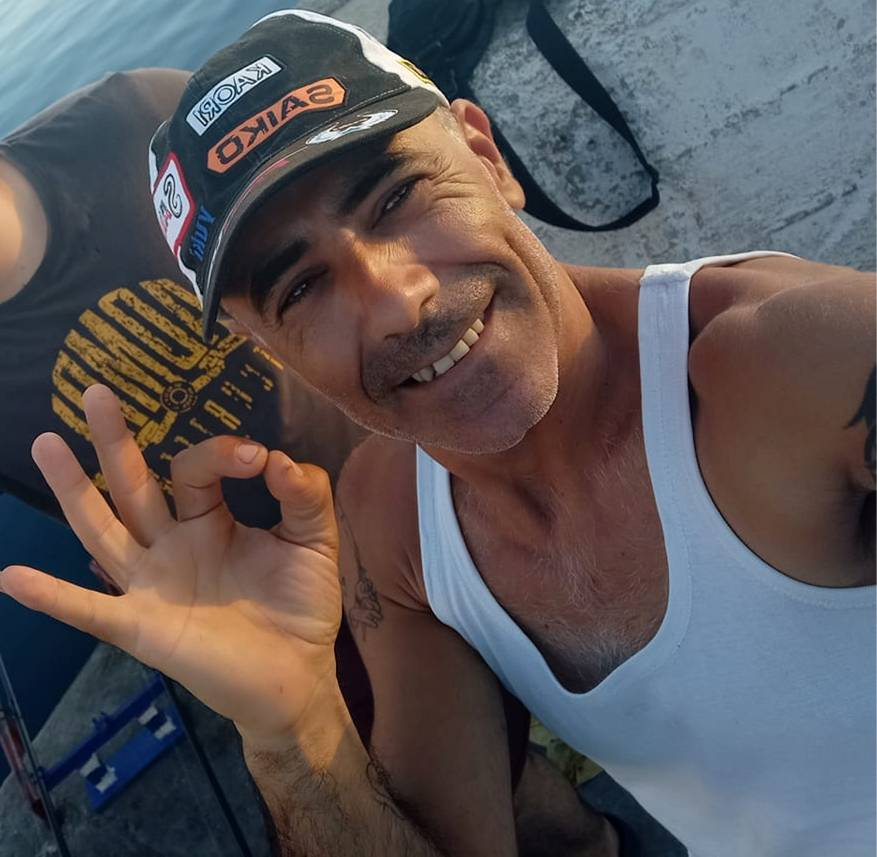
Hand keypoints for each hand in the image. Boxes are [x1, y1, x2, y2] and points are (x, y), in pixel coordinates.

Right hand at [0, 385, 342, 743]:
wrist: (299, 676)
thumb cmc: (301, 606)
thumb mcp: (314, 542)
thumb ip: (305, 497)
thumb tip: (278, 458)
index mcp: (209, 520)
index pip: (194, 469)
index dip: (220, 452)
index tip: (257, 458)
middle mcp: (171, 544)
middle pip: (132, 485)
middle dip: (114, 441)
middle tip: (96, 392)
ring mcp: (151, 585)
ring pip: (103, 529)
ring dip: (73, 490)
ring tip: (45, 443)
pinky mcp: (143, 628)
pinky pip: (90, 611)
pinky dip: (53, 597)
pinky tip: (11, 576)